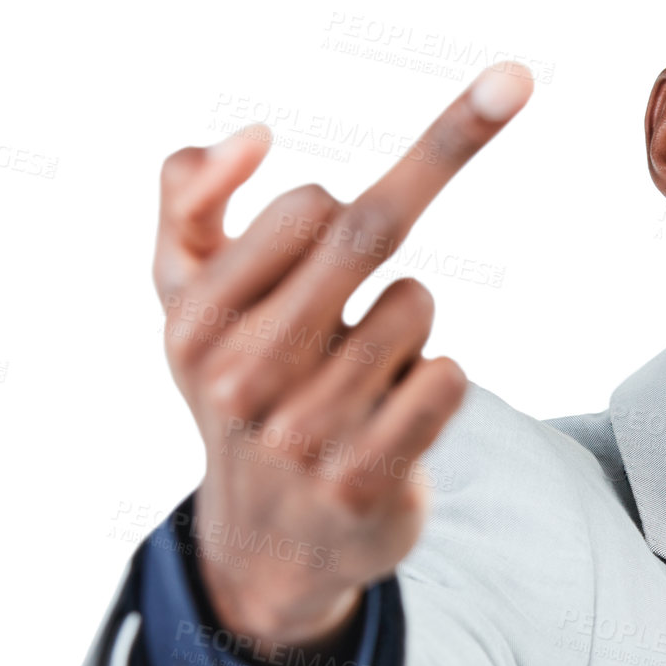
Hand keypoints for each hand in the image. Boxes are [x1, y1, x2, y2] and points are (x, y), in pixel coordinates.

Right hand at [151, 62, 534, 655]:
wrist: (269, 542)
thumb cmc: (240, 389)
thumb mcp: (186, 297)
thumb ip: (186, 197)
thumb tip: (248, 137)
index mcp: (193, 323)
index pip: (307, 205)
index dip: (346, 199)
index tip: (376, 180)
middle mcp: (240, 378)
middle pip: (366, 233)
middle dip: (422, 195)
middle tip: (479, 122)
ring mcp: (303, 435)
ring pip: (416, 305)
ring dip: (411, 323)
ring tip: (366, 369)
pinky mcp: (365, 481)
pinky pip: (448, 379)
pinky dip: (439, 379)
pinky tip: (399, 412)